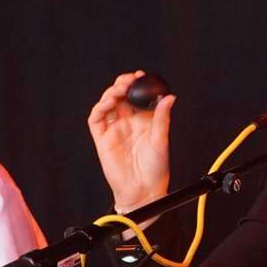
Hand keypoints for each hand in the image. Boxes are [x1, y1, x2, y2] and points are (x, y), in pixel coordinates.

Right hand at [88, 70, 175, 210]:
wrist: (143, 190)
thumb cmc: (156, 168)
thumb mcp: (162, 140)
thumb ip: (162, 118)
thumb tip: (170, 97)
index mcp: (144, 119)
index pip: (137, 95)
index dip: (137, 84)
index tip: (141, 75)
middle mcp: (128, 122)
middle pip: (120, 96)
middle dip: (122, 84)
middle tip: (129, 80)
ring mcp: (114, 129)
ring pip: (107, 104)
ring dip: (111, 93)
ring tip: (119, 89)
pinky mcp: (102, 138)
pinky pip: (96, 120)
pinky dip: (100, 108)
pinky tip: (108, 102)